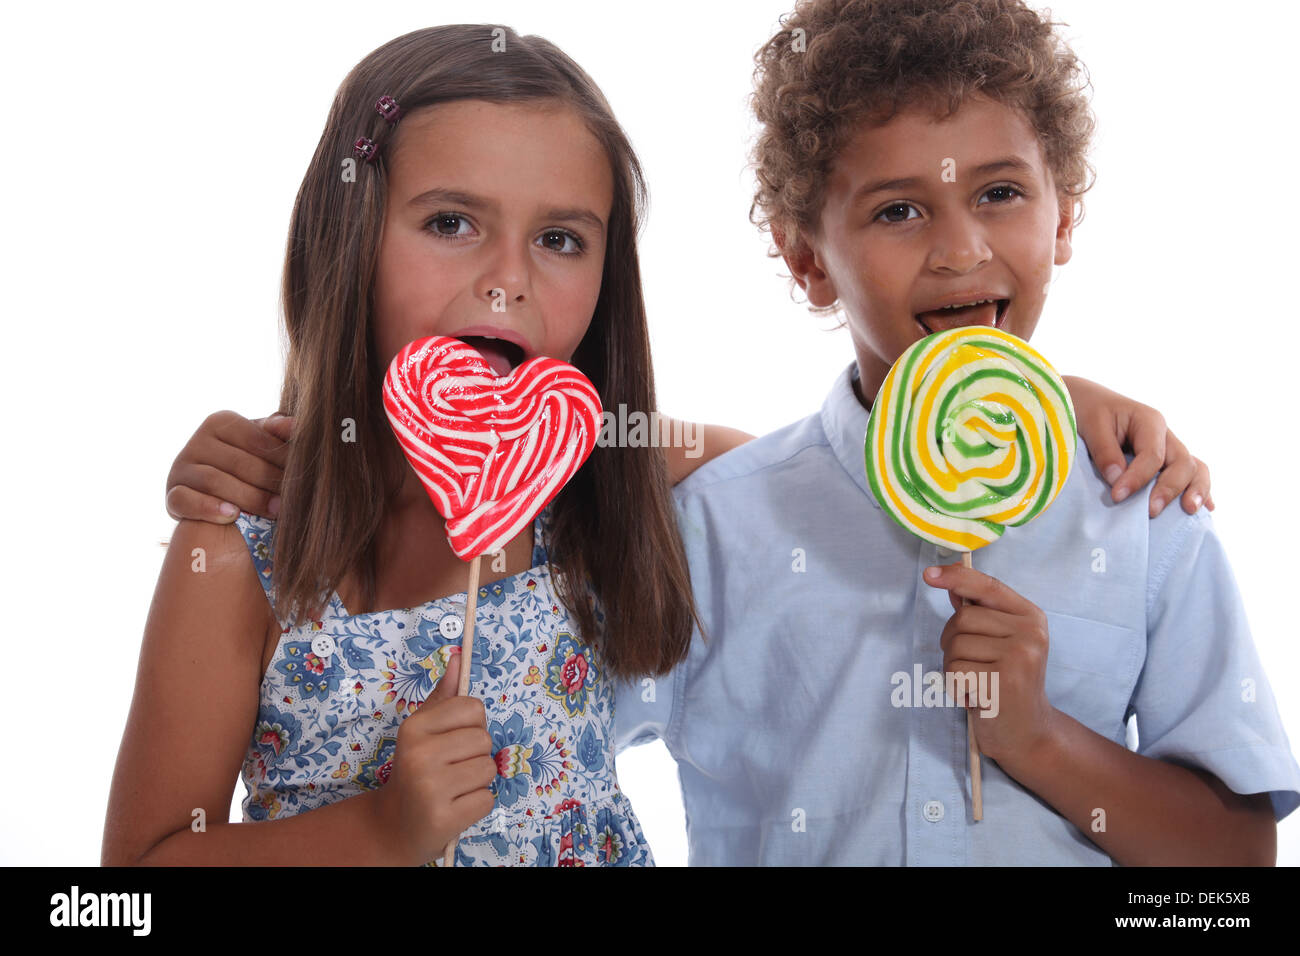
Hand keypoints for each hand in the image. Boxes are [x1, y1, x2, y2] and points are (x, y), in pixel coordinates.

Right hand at [165, 411, 293, 522]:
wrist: (220, 498)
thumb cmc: (251, 466)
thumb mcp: (265, 447)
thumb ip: (279, 434)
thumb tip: (296, 425)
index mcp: (221, 422)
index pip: (257, 439)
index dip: (283, 458)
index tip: (305, 474)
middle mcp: (197, 441)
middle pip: (238, 462)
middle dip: (269, 482)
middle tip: (293, 499)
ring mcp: (180, 467)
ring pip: (214, 482)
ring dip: (248, 498)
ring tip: (275, 511)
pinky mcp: (170, 494)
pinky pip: (185, 500)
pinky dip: (208, 508)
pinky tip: (232, 516)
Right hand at [367, 653, 496, 866]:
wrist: (394, 825)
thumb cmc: (416, 771)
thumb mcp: (423, 731)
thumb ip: (443, 697)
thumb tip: (458, 658)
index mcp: (414, 728)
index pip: (473, 708)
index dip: (471, 725)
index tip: (453, 740)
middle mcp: (418, 755)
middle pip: (484, 739)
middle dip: (475, 755)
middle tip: (451, 769)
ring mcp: (430, 788)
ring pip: (489, 769)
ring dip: (477, 781)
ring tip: (453, 787)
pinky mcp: (443, 818)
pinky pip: (487, 800)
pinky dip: (476, 805)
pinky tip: (454, 806)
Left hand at [923, 563, 1061, 765]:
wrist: (1029, 733)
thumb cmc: (1006, 683)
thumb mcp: (1000, 643)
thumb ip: (979, 613)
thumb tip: (951, 584)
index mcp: (1031, 617)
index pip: (988, 587)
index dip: (956, 577)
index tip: (929, 575)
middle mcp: (1030, 633)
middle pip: (963, 618)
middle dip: (952, 641)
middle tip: (971, 666)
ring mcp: (1020, 657)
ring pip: (955, 645)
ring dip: (953, 667)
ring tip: (976, 682)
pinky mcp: (1003, 682)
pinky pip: (955, 671)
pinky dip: (955, 687)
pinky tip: (975, 697)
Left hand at [1065, 376, 1213, 516]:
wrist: (1087, 401)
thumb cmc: (1088, 410)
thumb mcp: (1092, 425)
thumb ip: (1105, 451)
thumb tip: (1117, 480)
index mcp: (1150, 421)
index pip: (1153, 455)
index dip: (1137, 478)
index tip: (1117, 496)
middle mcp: (1165, 435)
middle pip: (1182, 463)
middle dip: (1169, 489)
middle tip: (1151, 512)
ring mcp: (1169, 448)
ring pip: (1194, 468)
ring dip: (1195, 490)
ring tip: (1188, 510)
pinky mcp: (1166, 460)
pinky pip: (1191, 474)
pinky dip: (1199, 490)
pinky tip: (1206, 508)